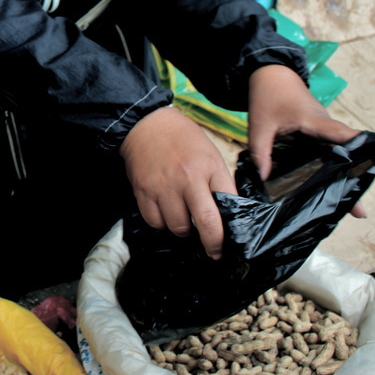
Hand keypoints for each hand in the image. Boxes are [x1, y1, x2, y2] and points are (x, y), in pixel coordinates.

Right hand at [120, 106, 237, 258]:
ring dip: (183, 229)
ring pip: (178, 227)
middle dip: (213, 244)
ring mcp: (163, 186)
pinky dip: (161, 222)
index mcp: (209, 167)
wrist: (147, 124)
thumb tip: (226, 213)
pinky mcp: (143, 190)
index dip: (231, 229)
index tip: (229, 241)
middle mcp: (187, 178)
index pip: (228, 205)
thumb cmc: (183, 140)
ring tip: (183, 217)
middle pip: (206, 223)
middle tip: (213, 250)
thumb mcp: (210, 154)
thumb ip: (219, 182)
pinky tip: (165, 211)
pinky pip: (154, 221)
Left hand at [246, 65, 365, 216]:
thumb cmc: (268, 95)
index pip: (344, 137)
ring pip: (338, 157)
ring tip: (349, 209)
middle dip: (353, 180)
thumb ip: (260, 152)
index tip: (370, 173)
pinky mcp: (317, 136)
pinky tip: (327, 191)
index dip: (359, 153)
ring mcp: (323, 133)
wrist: (271, 75)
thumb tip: (263, 180)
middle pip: (346, 155)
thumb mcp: (259, 125)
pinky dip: (329, 170)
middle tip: (359, 210)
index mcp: (317, 121)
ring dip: (343, 178)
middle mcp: (326, 128)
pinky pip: (327, 154)